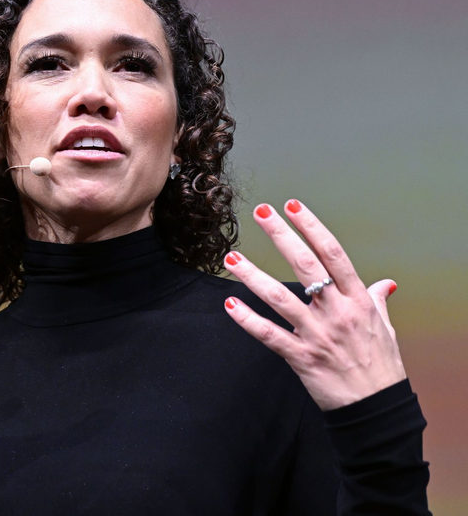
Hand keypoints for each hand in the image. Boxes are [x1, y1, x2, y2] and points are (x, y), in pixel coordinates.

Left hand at [223, 200, 405, 410]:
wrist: (377, 409)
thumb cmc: (381, 366)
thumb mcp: (385, 328)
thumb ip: (378, 300)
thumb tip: (386, 283)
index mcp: (358, 300)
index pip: (333, 254)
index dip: (312, 227)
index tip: (292, 206)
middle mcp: (337, 312)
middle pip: (306, 265)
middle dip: (282, 235)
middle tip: (261, 213)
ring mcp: (317, 335)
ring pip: (280, 298)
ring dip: (252, 276)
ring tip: (231, 257)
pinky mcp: (301, 358)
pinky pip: (269, 335)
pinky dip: (247, 320)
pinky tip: (229, 305)